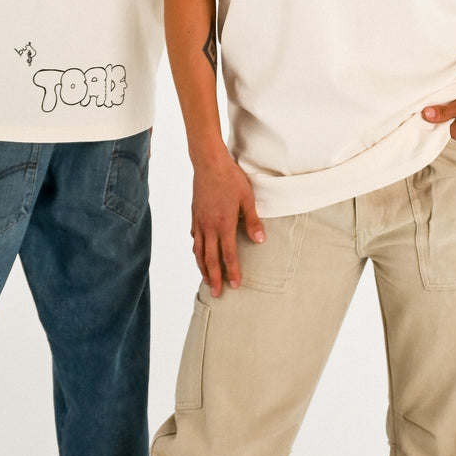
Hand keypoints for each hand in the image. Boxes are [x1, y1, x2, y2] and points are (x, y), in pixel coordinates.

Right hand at [190, 149, 264, 295]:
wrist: (209, 162)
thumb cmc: (230, 178)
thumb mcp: (247, 198)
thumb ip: (253, 220)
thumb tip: (260, 240)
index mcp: (224, 224)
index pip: (228, 254)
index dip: (232, 271)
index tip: (235, 285)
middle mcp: (209, 226)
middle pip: (210, 258)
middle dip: (214, 277)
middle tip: (217, 293)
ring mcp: (199, 221)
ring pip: (199, 250)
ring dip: (202, 267)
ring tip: (207, 280)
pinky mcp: (195, 214)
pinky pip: (194, 237)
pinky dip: (196, 249)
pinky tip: (198, 252)